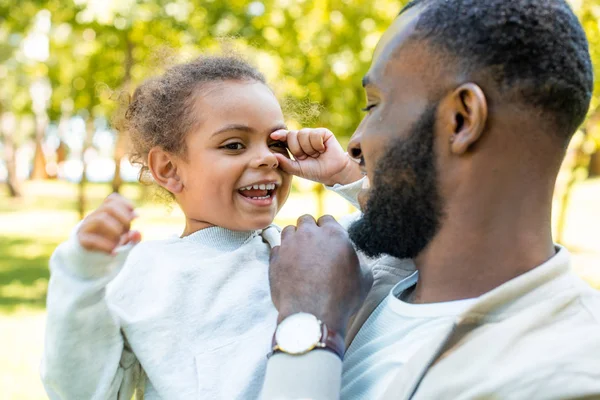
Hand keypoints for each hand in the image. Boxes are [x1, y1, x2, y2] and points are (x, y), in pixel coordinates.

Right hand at [77, 193, 140, 254]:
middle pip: (108, 207)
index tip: (135, 217)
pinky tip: (114, 252)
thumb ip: (133, 237)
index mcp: (103, 212)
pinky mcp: (81, 240)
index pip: (112, 199)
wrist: (88, 259)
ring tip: (120, 241)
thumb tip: (137, 233)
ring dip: (115, 230)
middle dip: (123, 218)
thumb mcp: (124, 240)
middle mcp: (93, 217)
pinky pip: (91, 239)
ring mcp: (86, 227)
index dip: (125, 204)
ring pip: (100, 219)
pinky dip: (106, 245)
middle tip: (128, 230)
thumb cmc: (110, 245)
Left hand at [269, 215, 368, 335]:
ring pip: (289, 231)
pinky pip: (276, 249)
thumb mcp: (364, 278)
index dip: (327, 229)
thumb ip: (358, 261)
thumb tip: (354, 260)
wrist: (313, 315)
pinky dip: (282, 255)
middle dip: (309, 229)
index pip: (327, 219)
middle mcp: (309, 234)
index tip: (328, 240)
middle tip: (313, 246)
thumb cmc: (342, 298)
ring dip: (294, 239)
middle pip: (305, 220)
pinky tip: (289, 267)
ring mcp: (289, 245)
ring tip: (299, 255)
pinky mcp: (275, 259)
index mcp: (334, 234)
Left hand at [271, 128, 361, 185]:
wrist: (332, 173)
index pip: (285, 137)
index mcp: (295, 145)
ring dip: (309, 149)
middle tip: (306, 157)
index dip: (280, 135)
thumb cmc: (315, 172)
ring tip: (316, 154)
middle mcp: (303, 138)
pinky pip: (314, 134)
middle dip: (298, 149)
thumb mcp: (297, 169)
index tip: (273, 136)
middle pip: (292, 135)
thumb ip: (285, 163)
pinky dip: (317, 145)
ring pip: (303, 134)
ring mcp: (313, 134)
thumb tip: (273, 155)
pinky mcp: (323, 132)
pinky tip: (323, 150)